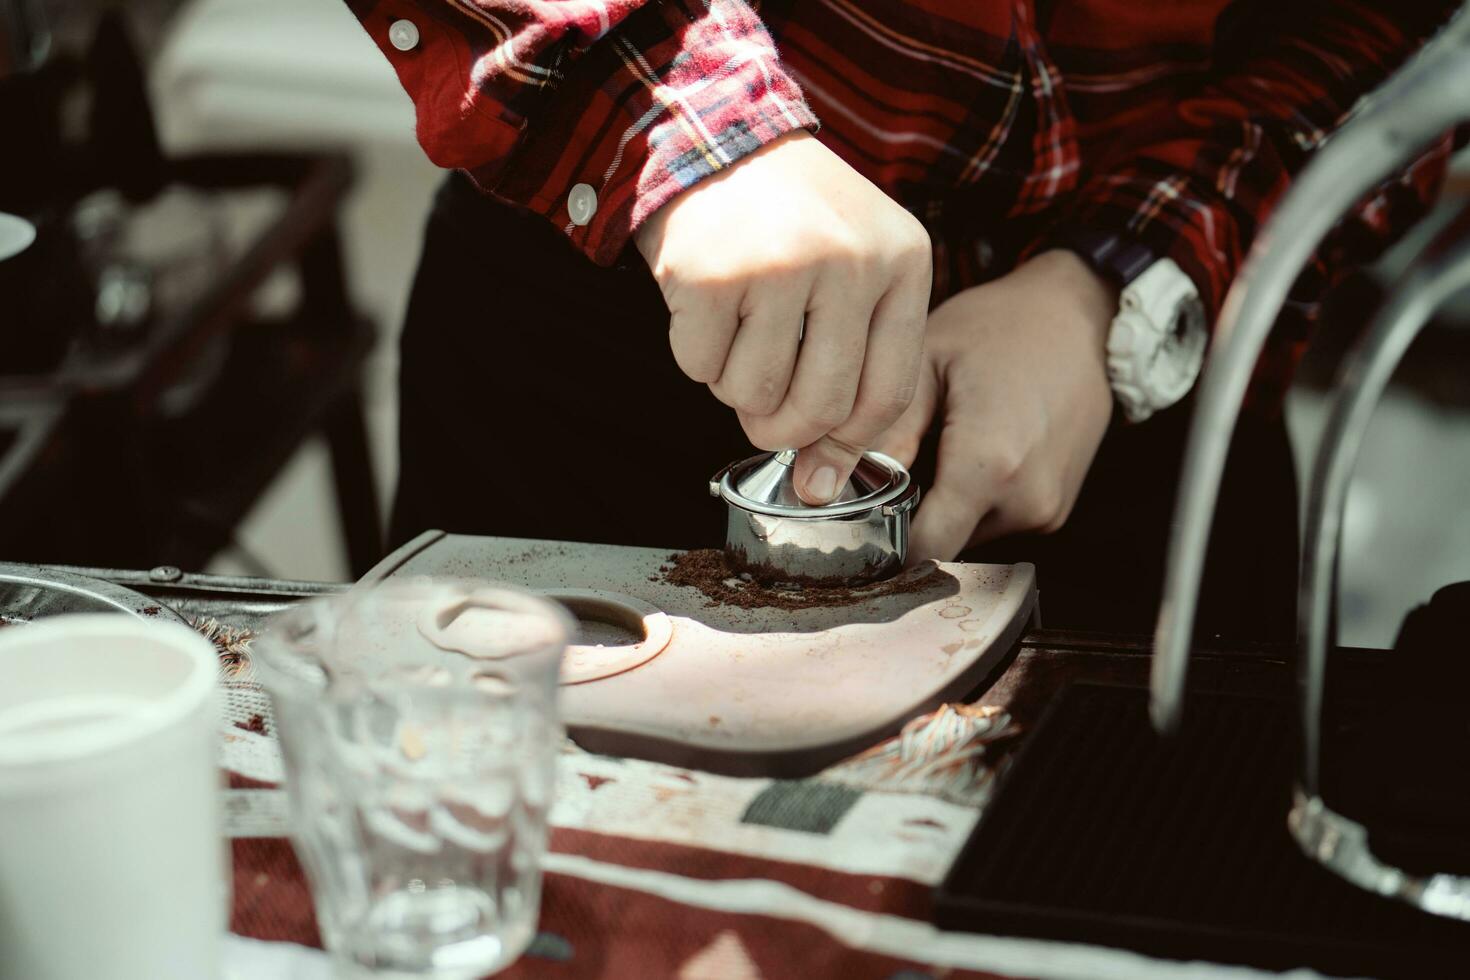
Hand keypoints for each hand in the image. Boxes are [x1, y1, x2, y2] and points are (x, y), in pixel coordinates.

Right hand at [635, 130, 930, 503]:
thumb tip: (821, 486)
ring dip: (732, 382)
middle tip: (761, 409)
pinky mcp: (710, 273)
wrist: (713, 138)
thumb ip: (852, 371)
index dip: (847, 440)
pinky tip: (704, 303)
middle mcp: (850, 260)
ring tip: (736, 327)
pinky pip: (699, 367)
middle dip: (781, 427)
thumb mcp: (850, 274)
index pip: (888, 394)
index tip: (819, 455)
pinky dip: (694, 353)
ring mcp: (779, 265)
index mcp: (903, 261)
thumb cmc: (789, 221)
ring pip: (753, 394)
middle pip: (820, 407)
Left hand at [874, 250, 1117, 560]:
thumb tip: (839, 486)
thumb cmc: (999, 326)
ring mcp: (1047, 510)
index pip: (922, 548)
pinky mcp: (1056, 508)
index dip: (883, 539)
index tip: (859, 514)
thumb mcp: (926, 361)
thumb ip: (886, 433)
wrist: (1081, 317)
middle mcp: (1025, 500)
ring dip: (945, 506)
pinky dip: (976, 498)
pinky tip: (974, 448)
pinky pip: (997, 520)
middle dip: (912, 515)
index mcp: (989, 465)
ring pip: (968, 534)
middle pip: (943, 543)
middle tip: (902, 459)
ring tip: (945, 444)